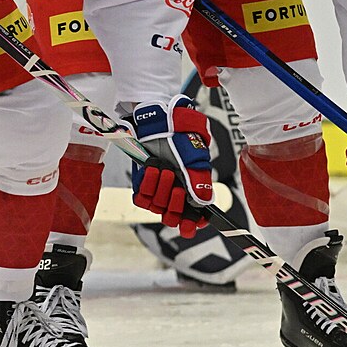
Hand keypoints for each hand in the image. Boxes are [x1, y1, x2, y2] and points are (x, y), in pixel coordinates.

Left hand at [130, 96, 213, 236]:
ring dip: (161, 189)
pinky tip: (153, 169)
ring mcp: (159, 189)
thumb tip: (204, 203)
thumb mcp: (196, 158)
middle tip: (178, 189)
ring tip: (165, 170)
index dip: (191, 224)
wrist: (160, 121)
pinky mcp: (143, 183)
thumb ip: (200, 182)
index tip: (190, 225)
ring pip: (157, 207)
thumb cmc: (182, 136)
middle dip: (175, 205)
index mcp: (193, 189)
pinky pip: (142, 198)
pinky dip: (147, 184)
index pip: (194, 217)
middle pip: (173, 217)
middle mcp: (176, 192)